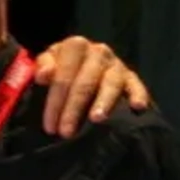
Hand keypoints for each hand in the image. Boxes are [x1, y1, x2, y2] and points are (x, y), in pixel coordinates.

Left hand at [33, 36, 149, 135]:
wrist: (78, 62)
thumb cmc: (58, 68)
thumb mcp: (45, 63)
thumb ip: (41, 67)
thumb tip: (44, 75)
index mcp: (75, 46)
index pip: (63, 75)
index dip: (55, 101)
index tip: (50, 126)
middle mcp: (98, 52)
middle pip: (85, 82)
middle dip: (74, 109)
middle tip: (66, 132)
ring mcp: (116, 64)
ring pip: (110, 83)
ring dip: (104, 101)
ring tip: (96, 119)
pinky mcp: (130, 76)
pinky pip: (136, 85)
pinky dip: (138, 94)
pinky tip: (138, 106)